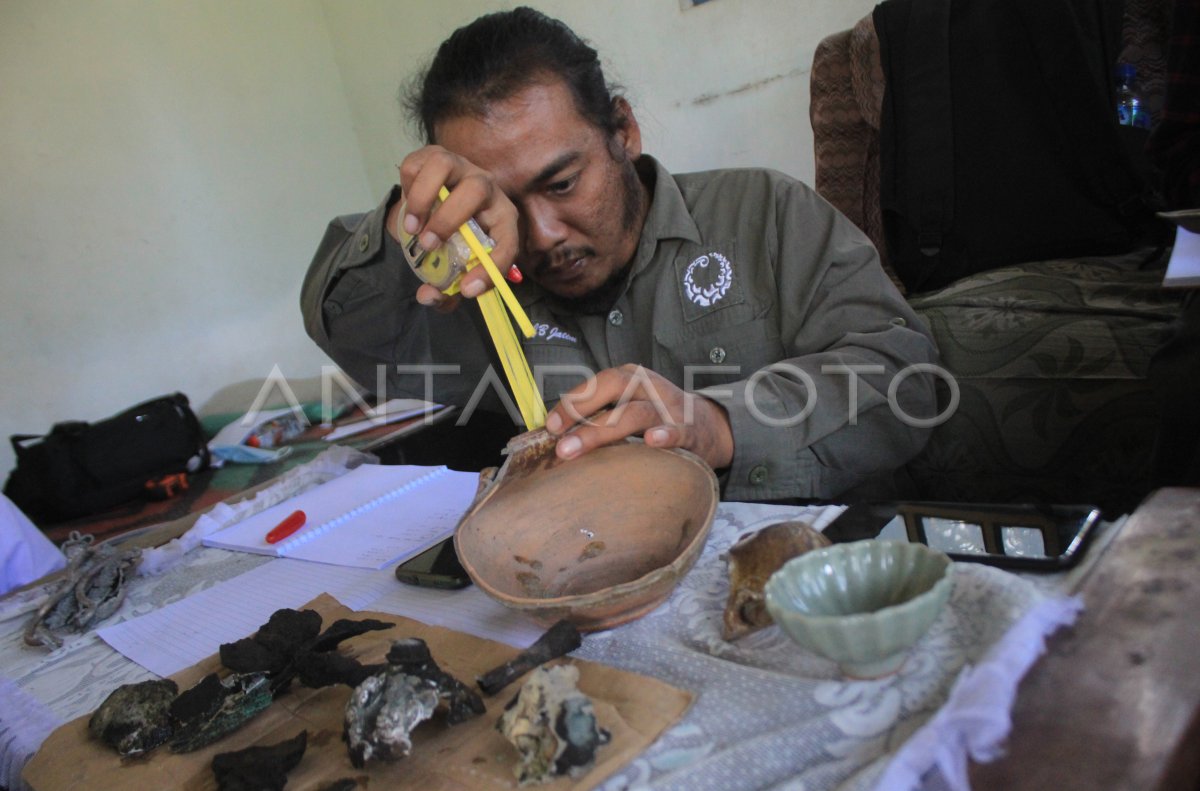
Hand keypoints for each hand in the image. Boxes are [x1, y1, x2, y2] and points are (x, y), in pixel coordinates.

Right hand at [389, 146, 519, 309]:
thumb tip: (428, 296)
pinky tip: (409, 207)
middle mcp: (486, 188)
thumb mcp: (453, 272)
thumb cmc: (452, 246)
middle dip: (448, 219)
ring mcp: (459, 166)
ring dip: (423, 198)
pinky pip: (415, 165)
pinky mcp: (431, 156)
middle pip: (477, 189)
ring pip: (444, 165)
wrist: (435, 213)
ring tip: (412, 228)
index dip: (491, 269)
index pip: (507, 241)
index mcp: (502, 218)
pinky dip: (406, 189)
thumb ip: (443, 291)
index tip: (466, 289)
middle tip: (428, 245)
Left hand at [544, 364, 734, 470]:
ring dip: (604, 431)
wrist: (709, 427)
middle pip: (614, 390)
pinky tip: (651, 442)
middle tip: (559, 445)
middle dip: (582, 415)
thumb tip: (553, 433)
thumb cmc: (656, 418)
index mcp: (631, 379)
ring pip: (637, 414)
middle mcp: (649, 388)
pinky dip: (665, 435)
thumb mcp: (628, 405)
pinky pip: (677, 432)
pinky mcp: (690, 432)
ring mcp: (670, 409)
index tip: (551, 426)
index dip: (572, 401)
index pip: (597, 383)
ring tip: (577, 449)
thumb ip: (597, 414)